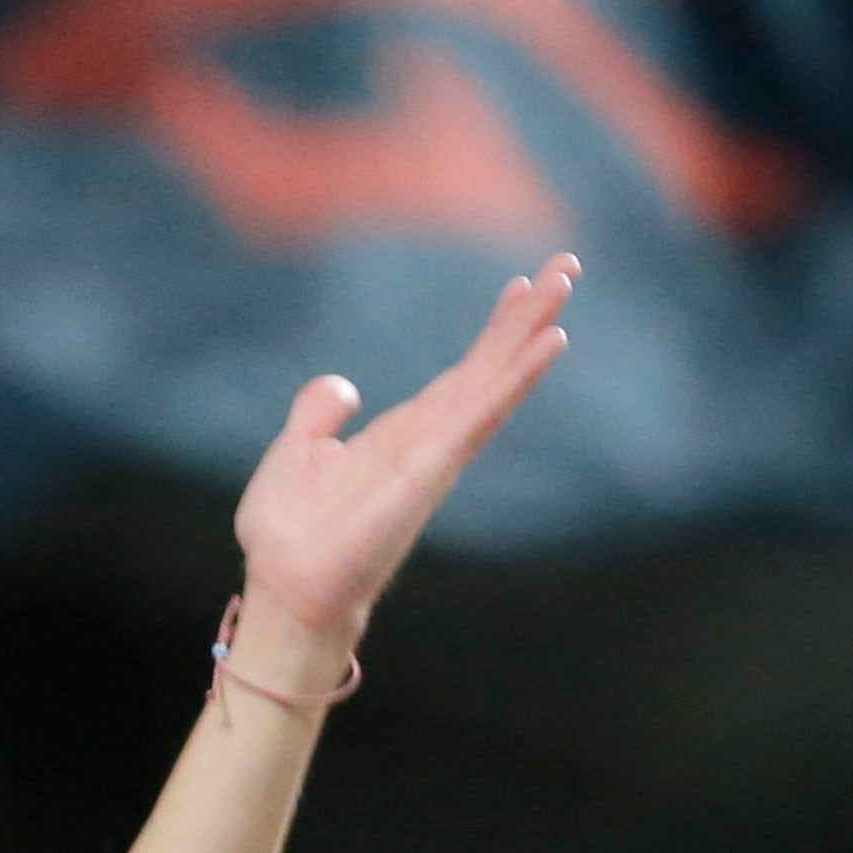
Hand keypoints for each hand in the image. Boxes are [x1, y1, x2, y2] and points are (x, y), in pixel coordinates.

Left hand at [226, 261, 575, 693]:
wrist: (285, 587)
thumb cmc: (289, 536)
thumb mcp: (295, 454)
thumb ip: (318, 416)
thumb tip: (342, 386)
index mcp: (402, 435)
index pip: (459, 374)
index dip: (492, 332)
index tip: (520, 286)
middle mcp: (430, 441)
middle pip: (488, 367)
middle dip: (527, 318)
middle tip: (567, 265)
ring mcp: (436, 454)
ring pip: (494, 381)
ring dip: (531, 333)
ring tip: (564, 284)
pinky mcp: (432, 468)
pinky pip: (481, 414)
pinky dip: (516, 378)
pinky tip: (549, 344)